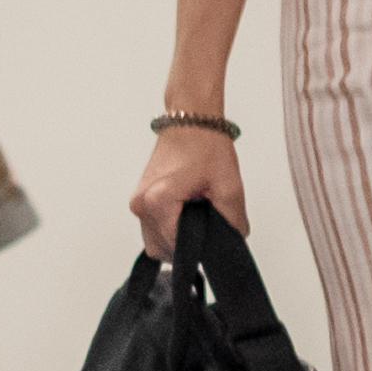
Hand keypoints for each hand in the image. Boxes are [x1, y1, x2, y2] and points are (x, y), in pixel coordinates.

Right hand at [126, 119, 245, 258]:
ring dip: (175, 236)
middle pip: (162, 248)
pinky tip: (184, 211)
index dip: (198, 247)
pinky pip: (151, 228)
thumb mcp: (229, 186)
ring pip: (154, 241)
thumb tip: (232, 241)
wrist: (190, 122)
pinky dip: (168, 227)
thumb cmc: (204, 144)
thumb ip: (232, 221)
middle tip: (204, 220)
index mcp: (159, 200)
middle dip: (186, 243)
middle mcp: (142, 203)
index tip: (209, 233)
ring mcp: (138, 201)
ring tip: (193, 214)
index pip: (176, 246)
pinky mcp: (140, 198)